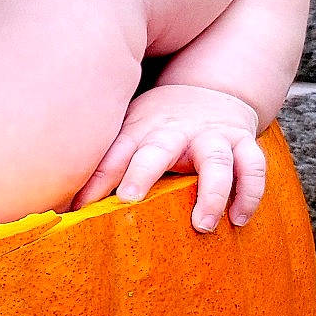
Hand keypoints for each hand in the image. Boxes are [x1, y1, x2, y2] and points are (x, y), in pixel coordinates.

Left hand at [74, 84, 264, 231]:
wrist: (211, 89)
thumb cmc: (159, 124)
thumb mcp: (129, 133)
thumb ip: (104, 164)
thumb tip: (62, 207)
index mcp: (142, 130)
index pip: (113, 155)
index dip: (95, 180)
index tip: (80, 206)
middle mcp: (176, 131)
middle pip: (158, 150)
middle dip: (143, 173)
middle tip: (129, 201)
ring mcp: (213, 136)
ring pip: (216, 161)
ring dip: (211, 193)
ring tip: (202, 225)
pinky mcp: (242, 143)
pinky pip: (252, 167)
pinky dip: (249, 193)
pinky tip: (238, 220)